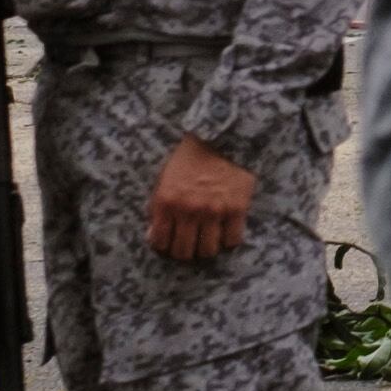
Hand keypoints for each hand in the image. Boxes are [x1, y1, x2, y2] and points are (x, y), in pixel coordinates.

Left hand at [147, 136, 257, 262]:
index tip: (169, 243)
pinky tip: (224, 232)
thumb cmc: (190, 157)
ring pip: (208, 251)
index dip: (163, 247)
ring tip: (206, 241)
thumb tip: (153, 235)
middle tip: (188, 245)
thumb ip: (158, 207)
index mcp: (167, 201)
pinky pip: (232, 240)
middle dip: (184, 252)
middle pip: (184, 252)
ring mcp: (214, 211)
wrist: (223, 138)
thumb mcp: (165, 178)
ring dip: (205, 248)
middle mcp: (189, 210)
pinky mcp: (237, 209)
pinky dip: (228, 240)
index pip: (160, 242)